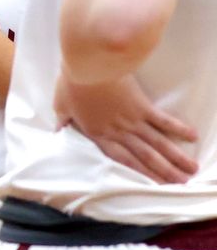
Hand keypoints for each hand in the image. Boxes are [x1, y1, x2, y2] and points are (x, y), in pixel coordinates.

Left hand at [54, 75, 199, 183]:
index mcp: (98, 134)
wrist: (90, 65)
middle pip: (144, 157)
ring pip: (157, 143)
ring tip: (189, 171)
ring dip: (174, 157)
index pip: (120, 159)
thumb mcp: (61, 105)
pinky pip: (163, 120)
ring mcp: (132, 120)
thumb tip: (58, 130)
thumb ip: (63, 121)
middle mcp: (118, 132)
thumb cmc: (72, 84)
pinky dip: (178, 128)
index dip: (137, 173)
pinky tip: (192, 137)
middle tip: (180, 184)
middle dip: (162, 172)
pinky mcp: (143, 106)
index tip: (150, 184)